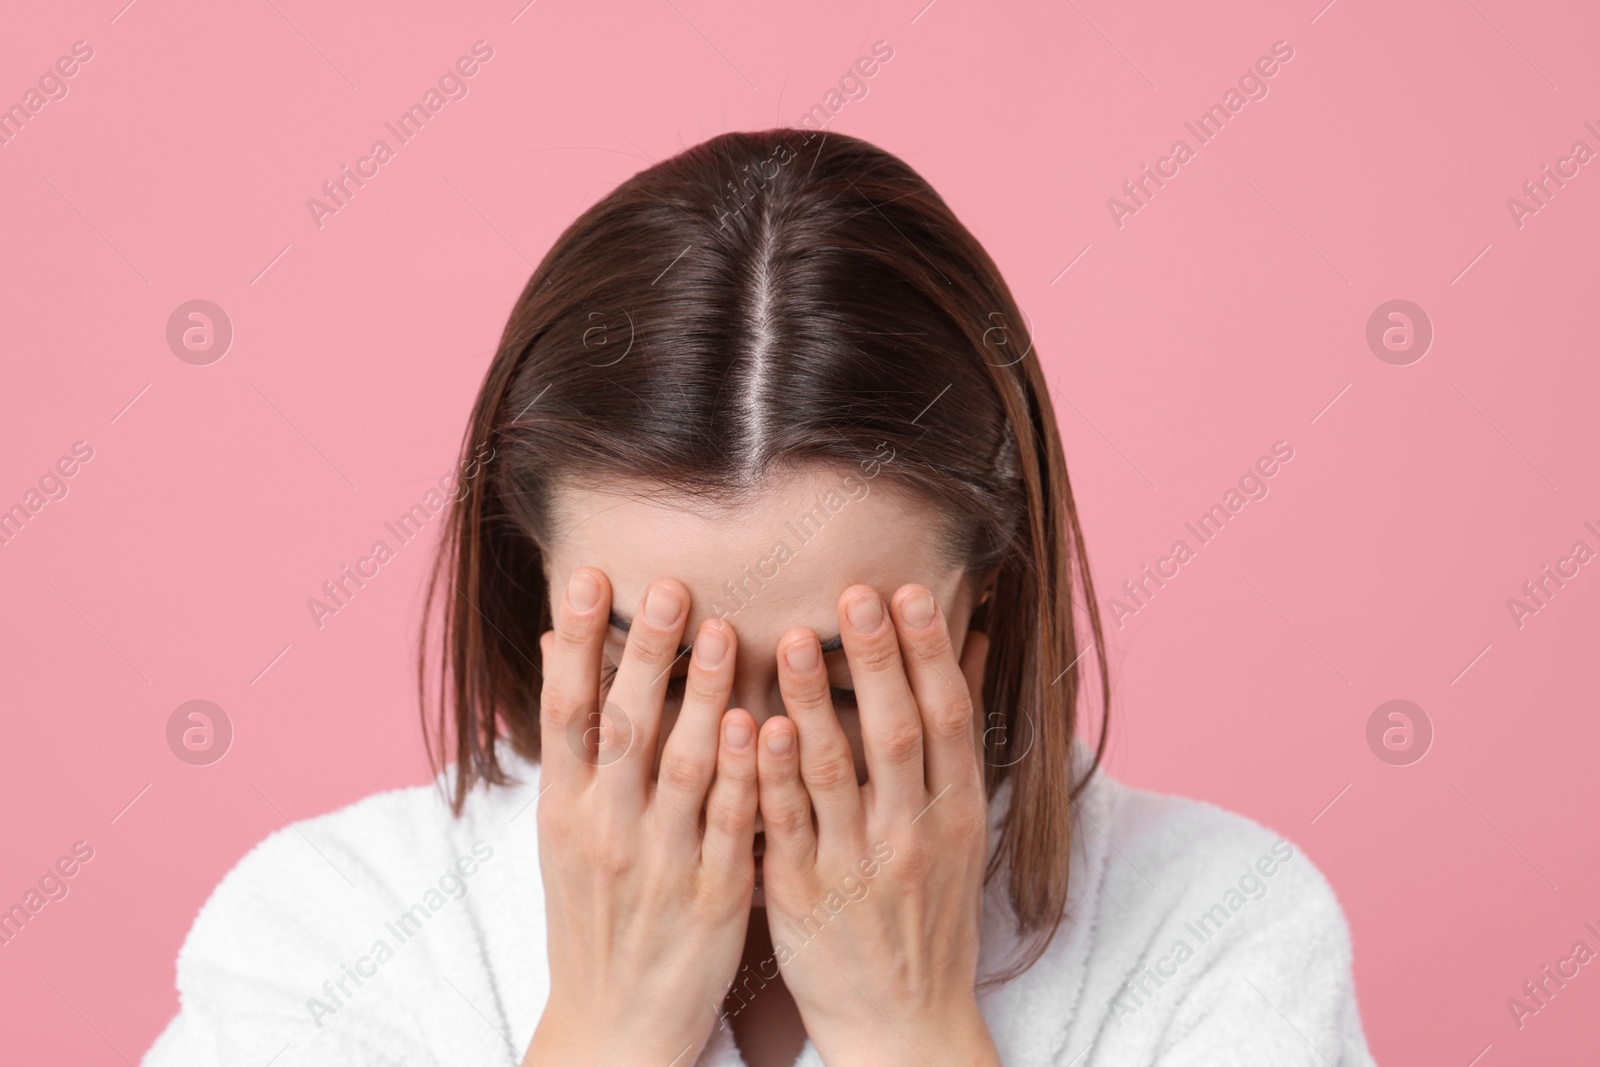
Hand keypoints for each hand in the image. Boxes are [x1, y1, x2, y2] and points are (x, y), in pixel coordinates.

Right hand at [524, 568, 757, 1066]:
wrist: (616, 1022)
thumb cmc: (594, 912)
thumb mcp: (563, 830)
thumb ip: (573, 741)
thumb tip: (564, 643)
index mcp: (564, 810)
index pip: (565, 713)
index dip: (578, 644)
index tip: (591, 579)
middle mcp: (603, 830)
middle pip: (623, 727)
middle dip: (644, 653)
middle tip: (669, 585)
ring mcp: (658, 863)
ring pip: (679, 768)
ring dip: (700, 697)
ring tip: (722, 631)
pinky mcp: (712, 896)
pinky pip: (729, 826)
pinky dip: (741, 774)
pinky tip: (758, 725)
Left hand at [755, 582, 999, 1066]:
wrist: (903, 1022)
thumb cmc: (929, 913)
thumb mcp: (962, 828)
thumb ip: (957, 736)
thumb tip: (976, 643)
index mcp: (956, 812)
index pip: (950, 717)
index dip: (931, 652)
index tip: (911, 592)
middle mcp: (914, 834)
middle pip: (898, 732)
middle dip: (878, 659)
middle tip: (855, 593)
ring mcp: (857, 865)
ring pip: (836, 771)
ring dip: (816, 703)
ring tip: (795, 639)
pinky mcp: (804, 895)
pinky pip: (786, 826)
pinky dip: (773, 775)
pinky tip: (758, 726)